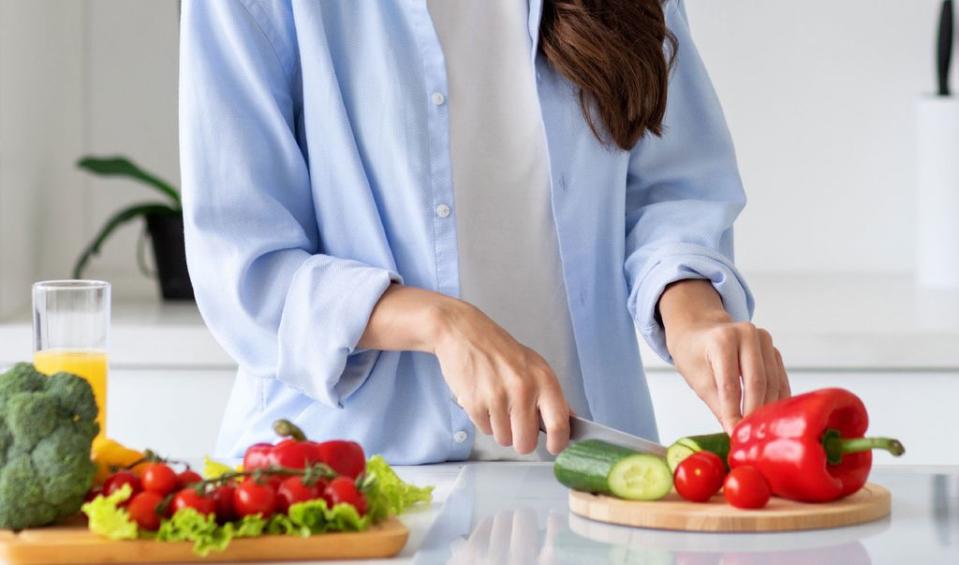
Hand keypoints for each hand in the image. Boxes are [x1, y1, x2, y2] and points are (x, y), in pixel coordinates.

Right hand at [358, 284, 570, 454]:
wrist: (463, 333)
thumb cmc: (499, 350)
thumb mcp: (533, 365)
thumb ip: (550, 395)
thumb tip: (569, 421)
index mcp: (543, 379)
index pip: (559, 424)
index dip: (558, 443)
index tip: (554, 447)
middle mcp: (523, 389)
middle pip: (526, 442)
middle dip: (521, 441)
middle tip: (516, 426)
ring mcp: (497, 397)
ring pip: (504, 440)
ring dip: (500, 429)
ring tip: (496, 404)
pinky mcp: (474, 403)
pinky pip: (485, 431)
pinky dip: (484, 421)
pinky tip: (483, 399)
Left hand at [659, 281, 789, 432]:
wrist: (700, 330)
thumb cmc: (694, 354)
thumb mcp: (698, 380)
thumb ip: (718, 405)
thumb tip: (735, 432)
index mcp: (722, 339)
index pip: (730, 384)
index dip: (734, 412)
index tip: (735, 434)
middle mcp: (747, 334)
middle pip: (757, 382)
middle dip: (754, 412)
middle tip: (751, 436)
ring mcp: (764, 340)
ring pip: (772, 382)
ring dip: (768, 408)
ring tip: (761, 431)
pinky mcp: (773, 350)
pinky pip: (779, 379)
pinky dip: (776, 399)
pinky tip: (771, 416)